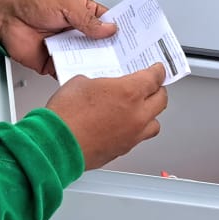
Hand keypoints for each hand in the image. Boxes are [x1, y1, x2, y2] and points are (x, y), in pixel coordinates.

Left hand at [0, 0, 116, 76]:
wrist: (3, 17)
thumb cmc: (29, 1)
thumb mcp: (64, 4)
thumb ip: (88, 19)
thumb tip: (109, 29)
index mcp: (82, 11)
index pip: (108, 22)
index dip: (121, 30)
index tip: (135, 38)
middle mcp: (76, 30)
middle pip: (101, 44)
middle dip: (112, 50)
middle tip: (126, 58)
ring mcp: (66, 47)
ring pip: (88, 59)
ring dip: (97, 63)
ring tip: (110, 69)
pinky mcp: (54, 62)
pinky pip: (70, 70)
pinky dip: (78, 74)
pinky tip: (87, 75)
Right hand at [46, 64, 166, 170]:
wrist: (56, 144)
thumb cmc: (66, 115)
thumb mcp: (81, 82)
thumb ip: (99, 83)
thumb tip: (99, 86)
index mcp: (129, 92)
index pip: (154, 78)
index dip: (158, 71)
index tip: (158, 70)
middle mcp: (136, 115)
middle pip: (162, 100)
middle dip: (157, 91)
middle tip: (151, 86)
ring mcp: (132, 135)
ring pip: (154, 124)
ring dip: (150, 114)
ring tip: (140, 109)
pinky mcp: (123, 150)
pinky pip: (138, 138)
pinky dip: (135, 130)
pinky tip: (122, 126)